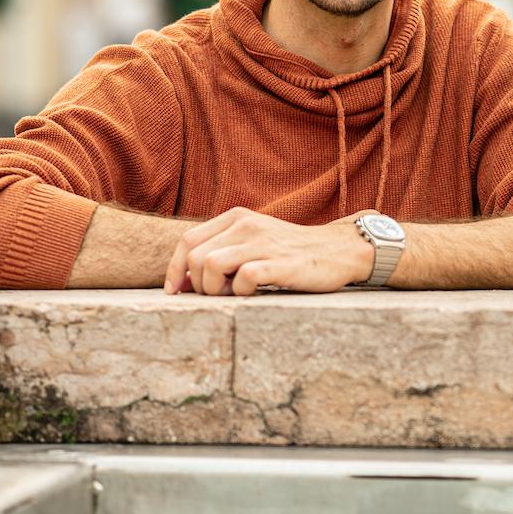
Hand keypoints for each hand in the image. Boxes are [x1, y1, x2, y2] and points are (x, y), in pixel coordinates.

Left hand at [164, 208, 372, 296]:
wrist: (338, 250)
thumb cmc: (291, 252)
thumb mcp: (253, 241)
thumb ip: (221, 252)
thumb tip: (183, 282)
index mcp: (236, 217)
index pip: (187, 241)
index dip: (174, 269)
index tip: (175, 292)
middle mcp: (246, 225)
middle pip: (195, 258)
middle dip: (199, 285)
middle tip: (219, 295)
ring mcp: (263, 243)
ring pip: (211, 266)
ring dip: (215, 290)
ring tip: (235, 295)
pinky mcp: (280, 263)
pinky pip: (243, 278)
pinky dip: (241, 293)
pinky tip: (254, 294)